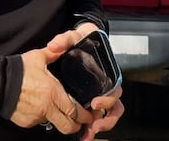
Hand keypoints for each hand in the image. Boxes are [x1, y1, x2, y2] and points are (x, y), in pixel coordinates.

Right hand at [9, 49, 90, 133]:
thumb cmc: (19, 70)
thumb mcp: (38, 57)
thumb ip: (54, 54)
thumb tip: (63, 47)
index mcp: (54, 93)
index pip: (75, 111)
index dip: (85, 117)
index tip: (89, 116)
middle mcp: (47, 108)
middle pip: (68, 126)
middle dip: (76, 126)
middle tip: (79, 122)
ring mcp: (36, 117)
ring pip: (53, 123)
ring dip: (56, 119)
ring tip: (54, 110)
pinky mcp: (26, 122)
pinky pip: (38, 122)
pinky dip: (41, 117)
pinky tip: (37, 107)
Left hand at [46, 22, 124, 139]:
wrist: (79, 43)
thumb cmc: (81, 41)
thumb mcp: (73, 36)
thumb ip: (64, 39)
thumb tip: (54, 46)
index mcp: (106, 73)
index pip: (114, 90)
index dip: (107, 99)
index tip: (95, 103)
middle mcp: (106, 86)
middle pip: (114, 107)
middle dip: (106, 119)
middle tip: (94, 124)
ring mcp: (99, 94)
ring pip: (108, 116)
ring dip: (101, 126)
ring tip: (90, 133)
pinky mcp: (90, 101)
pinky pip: (96, 118)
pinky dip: (91, 128)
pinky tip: (84, 135)